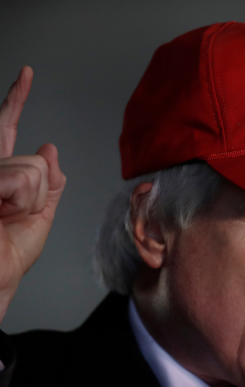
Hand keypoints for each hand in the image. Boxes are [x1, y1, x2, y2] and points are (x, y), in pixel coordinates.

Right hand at [0, 66, 66, 321]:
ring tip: (0, 217)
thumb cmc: (3, 262)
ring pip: (28, 167)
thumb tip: (49, 149)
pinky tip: (0, 212)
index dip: (15, 102)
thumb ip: (47, 185)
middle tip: (9, 215)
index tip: (27, 74)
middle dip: (34, 191)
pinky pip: (18, 177)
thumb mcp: (36, 221)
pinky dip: (20, 199)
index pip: (4, 129)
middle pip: (29, 158)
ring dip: (26, 200)